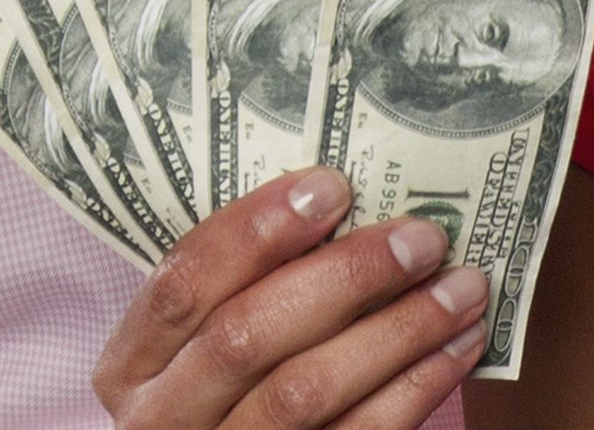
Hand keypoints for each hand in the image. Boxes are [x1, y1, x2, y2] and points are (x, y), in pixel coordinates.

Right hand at [95, 168, 492, 428]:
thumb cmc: (231, 384)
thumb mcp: (204, 339)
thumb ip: (248, 285)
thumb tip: (346, 200)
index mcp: (132, 364)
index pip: (183, 281)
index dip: (255, 230)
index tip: (332, 186)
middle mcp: (163, 417)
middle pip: (247, 335)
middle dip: (344, 277)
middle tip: (422, 238)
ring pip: (305, 391)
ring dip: (398, 331)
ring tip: (462, 288)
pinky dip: (416, 388)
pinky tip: (458, 347)